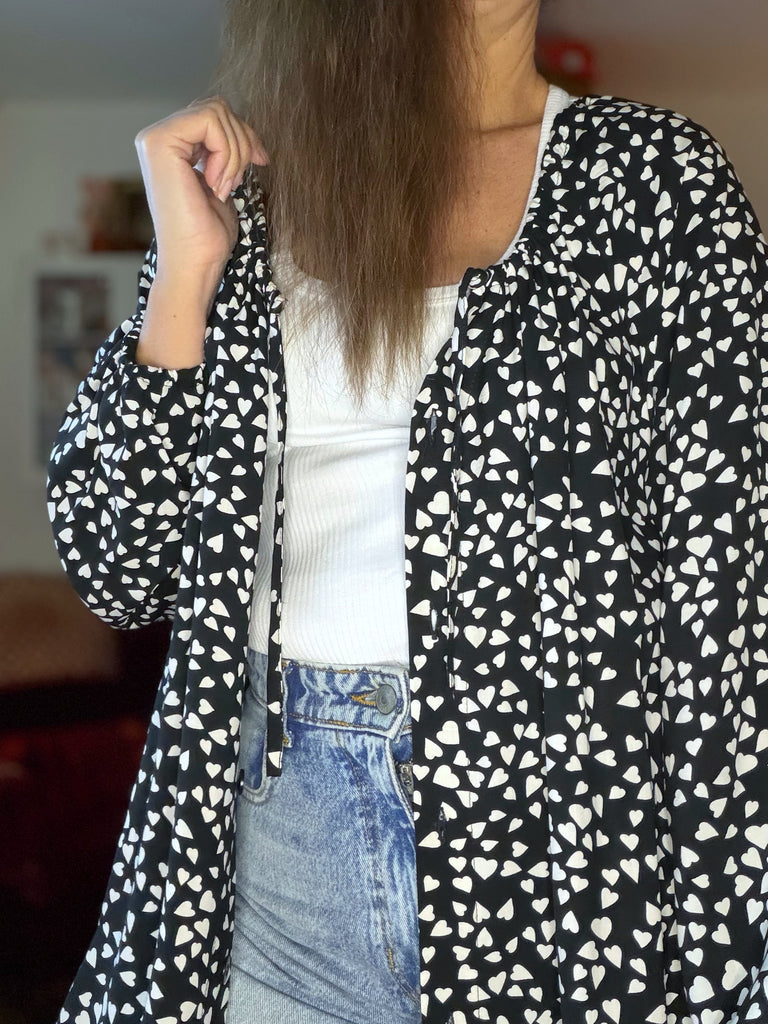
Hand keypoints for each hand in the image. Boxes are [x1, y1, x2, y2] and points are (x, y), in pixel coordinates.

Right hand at [134, 95, 268, 283]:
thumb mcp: (223, 180)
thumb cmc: (208, 234)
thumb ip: (224, 150)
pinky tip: (217, 184)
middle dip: (242, 142)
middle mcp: (158, 137)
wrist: (194, 263)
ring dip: (236, 153)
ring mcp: (155, 138)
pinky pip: (211, 121)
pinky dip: (227, 153)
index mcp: (172, 145)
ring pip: (217, 111)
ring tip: (225, 187)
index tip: (257, 164)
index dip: (244, 136)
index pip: (216, 114)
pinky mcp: (160, 143)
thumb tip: (244, 127)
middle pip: (218, 107)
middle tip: (236, 182)